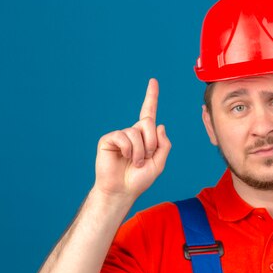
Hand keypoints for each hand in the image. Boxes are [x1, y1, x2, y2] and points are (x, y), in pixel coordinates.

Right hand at [93, 78, 170, 200]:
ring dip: (140, 151)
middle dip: (151, 143)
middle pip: (148, 123)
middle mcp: (132, 132)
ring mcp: (120, 135)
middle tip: (145, 159)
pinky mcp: (108, 139)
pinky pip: (123, 136)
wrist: (122, 191)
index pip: (149, 113)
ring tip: (135, 162)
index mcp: (145, 136)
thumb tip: (160, 124)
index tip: (153, 81)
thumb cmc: (139, 179)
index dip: (151, 97)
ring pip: (136, 132)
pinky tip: (125, 157)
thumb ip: (164, 144)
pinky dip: (128, 149)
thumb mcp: (159, 163)